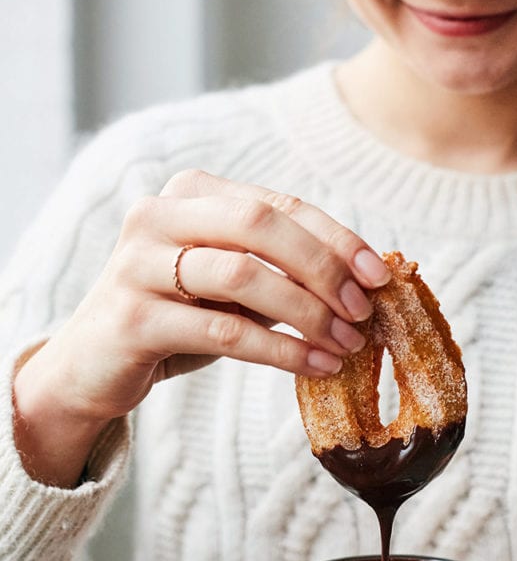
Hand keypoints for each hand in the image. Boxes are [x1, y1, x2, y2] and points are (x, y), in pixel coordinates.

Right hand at [13, 169, 389, 485]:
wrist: (92, 366)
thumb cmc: (177, 319)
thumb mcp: (231, 286)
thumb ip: (281, 272)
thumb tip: (364, 282)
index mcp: (190, 194)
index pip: (278, 204)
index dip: (336, 238)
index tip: (380, 274)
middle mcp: (159, 215)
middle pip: (261, 226)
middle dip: (324, 268)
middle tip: (363, 311)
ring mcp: (139, 264)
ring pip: (244, 277)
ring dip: (307, 313)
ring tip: (346, 344)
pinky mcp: (134, 318)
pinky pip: (224, 332)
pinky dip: (280, 350)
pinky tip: (315, 366)